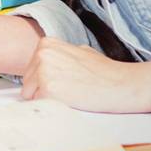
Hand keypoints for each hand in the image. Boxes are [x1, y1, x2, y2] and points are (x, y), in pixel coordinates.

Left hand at [20, 38, 150, 112]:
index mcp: (46, 44)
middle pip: (28, 82)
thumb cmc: (105, 71)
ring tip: (71, 93)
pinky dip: (52, 106)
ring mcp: (44, 71)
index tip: (63, 81)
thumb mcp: (79, 51)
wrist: (122, 84)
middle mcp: (41, 54)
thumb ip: (60, 55)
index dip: (45, 80)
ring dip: (47, 98)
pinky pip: (40, 104)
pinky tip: (71, 100)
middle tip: (70, 89)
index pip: (30, 69)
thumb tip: (47, 65)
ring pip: (31, 94)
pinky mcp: (49, 89)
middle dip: (43, 89)